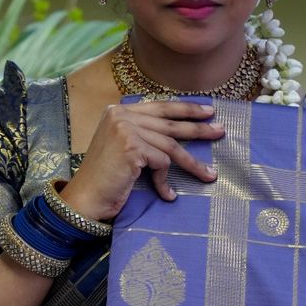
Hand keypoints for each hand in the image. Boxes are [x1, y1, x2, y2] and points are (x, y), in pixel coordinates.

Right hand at [61, 99, 222, 221]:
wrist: (85, 199)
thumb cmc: (106, 179)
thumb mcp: (124, 149)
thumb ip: (144, 135)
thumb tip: (178, 132)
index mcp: (118, 111)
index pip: (159, 106)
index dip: (185, 109)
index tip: (207, 111)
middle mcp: (120, 115)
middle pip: (169, 122)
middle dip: (198, 128)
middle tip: (220, 132)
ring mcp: (125, 129)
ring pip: (170, 145)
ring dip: (192, 163)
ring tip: (209, 175)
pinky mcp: (131, 147)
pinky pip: (161, 162)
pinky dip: (165, 180)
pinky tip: (166, 194)